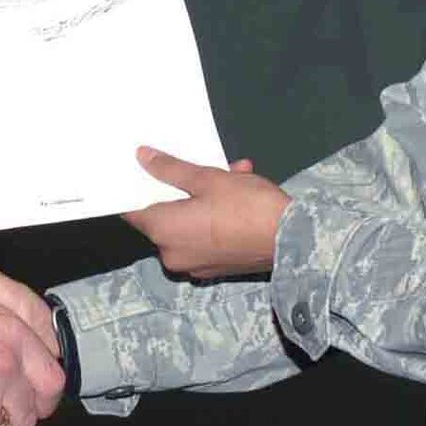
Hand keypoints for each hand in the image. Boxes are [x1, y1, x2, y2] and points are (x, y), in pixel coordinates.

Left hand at [122, 147, 290, 278]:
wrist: (294, 240)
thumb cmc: (246, 206)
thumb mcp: (208, 178)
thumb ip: (171, 168)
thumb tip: (142, 157)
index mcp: (163, 232)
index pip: (132, 210)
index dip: (136, 188)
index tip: (143, 169)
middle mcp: (172, 254)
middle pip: (164, 215)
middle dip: (183, 187)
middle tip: (203, 165)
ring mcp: (194, 265)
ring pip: (189, 222)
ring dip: (205, 198)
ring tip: (234, 173)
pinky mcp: (215, 268)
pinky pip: (205, 236)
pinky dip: (215, 217)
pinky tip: (240, 191)